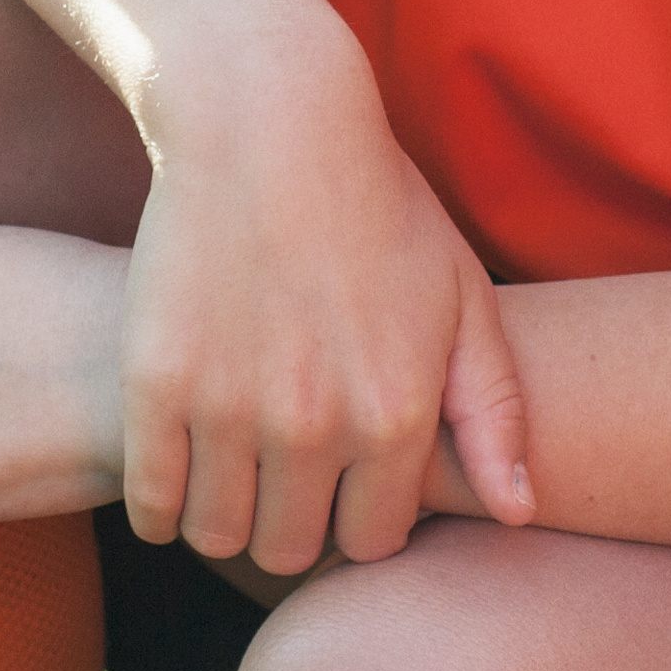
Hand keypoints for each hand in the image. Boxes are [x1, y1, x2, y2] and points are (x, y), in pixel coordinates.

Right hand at [117, 34, 528, 574]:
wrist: (268, 123)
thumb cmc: (378, 207)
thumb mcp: (462, 299)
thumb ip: (495, 413)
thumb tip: (517, 513)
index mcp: (399, 414)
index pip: (373, 540)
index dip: (358, 519)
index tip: (343, 486)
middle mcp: (317, 424)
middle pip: (292, 547)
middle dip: (292, 527)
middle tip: (283, 484)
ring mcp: (230, 408)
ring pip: (220, 534)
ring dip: (225, 519)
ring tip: (231, 477)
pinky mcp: (156, 384)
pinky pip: (154, 500)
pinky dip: (163, 504)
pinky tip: (177, 473)